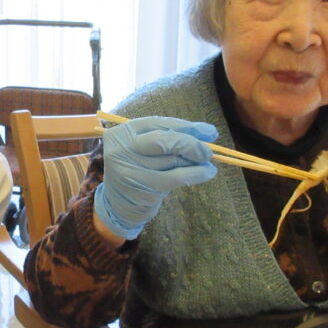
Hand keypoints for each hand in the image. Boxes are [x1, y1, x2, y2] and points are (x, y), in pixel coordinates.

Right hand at [94, 116, 218, 239]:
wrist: (118, 204)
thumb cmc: (138, 170)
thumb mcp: (145, 150)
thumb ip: (169, 138)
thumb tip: (207, 132)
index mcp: (123, 133)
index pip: (159, 123)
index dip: (186, 126)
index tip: (209, 131)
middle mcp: (123, 149)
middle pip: (165, 140)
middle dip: (192, 144)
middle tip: (209, 152)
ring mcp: (131, 169)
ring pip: (174, 160)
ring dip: (196, 161)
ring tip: (206, 163)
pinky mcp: (142, 188)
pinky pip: (177, 177)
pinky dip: (197, 174)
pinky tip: (207, 173)